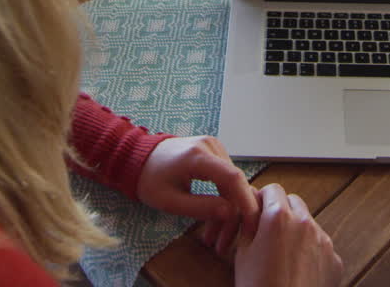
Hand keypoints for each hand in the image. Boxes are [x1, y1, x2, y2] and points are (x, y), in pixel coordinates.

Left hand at [137, 136, 259, 256]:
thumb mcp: (169, 201)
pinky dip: (224, 199)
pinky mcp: (214, 152)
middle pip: (236, 183)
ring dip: (229, 210)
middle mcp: (211, 146)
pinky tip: (216, 219)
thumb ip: (200, 207)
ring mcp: (214, 147)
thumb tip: (230, 213)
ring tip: (215, 237)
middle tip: (225, 243)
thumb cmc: (149, 179)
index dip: (246, 202)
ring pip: (233, 183)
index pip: (233, 178)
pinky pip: (226, 178)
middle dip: (235, 214)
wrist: (138, 158)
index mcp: (198, 155)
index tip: (251, 225)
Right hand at [235, 184, 342, 286]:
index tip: (257, 209)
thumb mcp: (242, 253)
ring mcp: (323, 241)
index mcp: (278, 217)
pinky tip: (298, 270)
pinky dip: (311, 251)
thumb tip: (253, 213)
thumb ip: (250, 225)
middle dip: (281, 210)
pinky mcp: (334, 259)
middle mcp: (305, 223)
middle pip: (294, 201)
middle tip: (268, 230)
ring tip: (283, 254)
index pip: (273, 190)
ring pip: (309, 223)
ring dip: (297, 230)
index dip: (262, 198)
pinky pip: (322, 246)